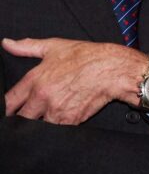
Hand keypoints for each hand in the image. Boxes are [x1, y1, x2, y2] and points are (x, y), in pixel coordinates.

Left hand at [3, 37, 148, 123]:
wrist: (112, 70)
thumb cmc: (86, 57)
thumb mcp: (53, 47)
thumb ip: (26, 47)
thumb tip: (7, 44)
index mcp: (35, 80)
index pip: (10, 101)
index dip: (6, 108)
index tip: (8, 111)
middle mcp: (43, 98)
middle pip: (22, 118)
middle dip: (23, 118)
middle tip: (27, 116)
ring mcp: (58, 111)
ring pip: (40, 126)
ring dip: (42, 123)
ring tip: (46, 118)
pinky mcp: (73, 120)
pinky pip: (59, 129)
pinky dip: (58, 126)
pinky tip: (61, 119)